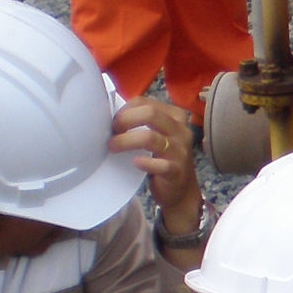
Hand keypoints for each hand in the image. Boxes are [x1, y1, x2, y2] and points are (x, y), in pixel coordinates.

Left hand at [110, 98, 202, 234]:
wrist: (182, 190)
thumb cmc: (164, 159)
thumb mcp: (158, 135)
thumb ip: (142, 123)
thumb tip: (110, 116)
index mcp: (175, 116)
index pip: (144, 102)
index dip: (124, 110)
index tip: (113, 123)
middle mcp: (181, 130)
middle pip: (150, 113)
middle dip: (124, 120)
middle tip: (111, 132)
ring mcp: (180, 151)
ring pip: (150, 138)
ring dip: (125, 141)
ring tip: (113, 147)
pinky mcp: (177, 171)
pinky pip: (160, 165)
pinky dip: (145, 163)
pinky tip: (135, 163)